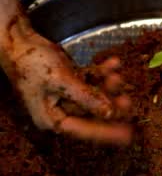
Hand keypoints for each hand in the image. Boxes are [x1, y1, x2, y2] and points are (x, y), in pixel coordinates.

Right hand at [1, 15, 131, 144]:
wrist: (20, 41)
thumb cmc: (33, 63)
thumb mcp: (62, 81)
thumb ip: (86, 98)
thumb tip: (110, 113)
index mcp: (52, 118)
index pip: (84, 130)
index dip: (107, 133)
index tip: (128, 135)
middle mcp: (60, 109)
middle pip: (93, 112)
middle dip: (110, 103)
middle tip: (127, 100)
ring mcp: (66, 94)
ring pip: (95, 94)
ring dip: (108, 85)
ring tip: (117, 74)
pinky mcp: (71, 80)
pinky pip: (92, 79)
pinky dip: (102, 72)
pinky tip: (113, 63)